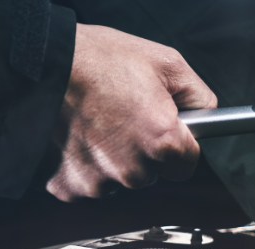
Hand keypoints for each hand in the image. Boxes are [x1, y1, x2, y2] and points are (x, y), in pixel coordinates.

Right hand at [47, 24, 216, 201]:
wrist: (46, 63)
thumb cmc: (101, 59)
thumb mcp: (168, 63)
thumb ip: (199, 97)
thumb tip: (208, 116)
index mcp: (162, 141)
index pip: (187, 165)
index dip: (179, 145)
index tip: (167, 131)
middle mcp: (133, 168)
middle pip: (153, 173)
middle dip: (145, 150)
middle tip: (127, 116)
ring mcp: (100, 180)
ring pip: (122, 180)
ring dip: (115, 160)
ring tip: (101, 123)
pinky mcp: (71, 184)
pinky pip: (88, 185)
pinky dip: (85, 166)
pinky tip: (80, 138)